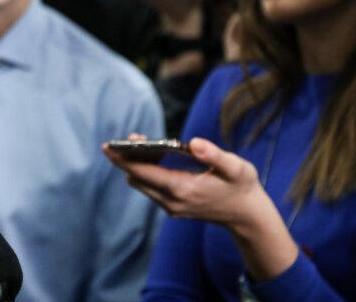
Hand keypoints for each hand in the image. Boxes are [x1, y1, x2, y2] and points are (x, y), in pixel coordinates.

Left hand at [102, 136, 298, 281]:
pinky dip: (146, 172)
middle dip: (126, 159)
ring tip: (137, 143)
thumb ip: (215, 155)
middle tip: (125, 138)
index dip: (123, 159)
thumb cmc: (242, 187)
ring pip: (142, 184)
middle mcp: (172, 201)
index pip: (142, 173)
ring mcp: (172, 207)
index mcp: (183, 189)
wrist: (248, 216)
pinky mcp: (174, 207)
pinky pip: (151, 188)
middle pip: (136, 178)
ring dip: (135, 165)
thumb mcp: (236, 167)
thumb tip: (193, 143)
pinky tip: (152, 156)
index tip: (108, 146)